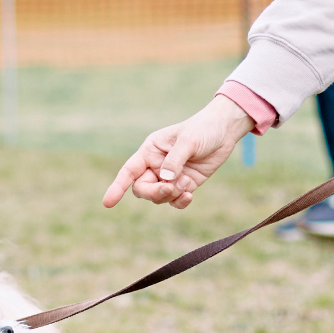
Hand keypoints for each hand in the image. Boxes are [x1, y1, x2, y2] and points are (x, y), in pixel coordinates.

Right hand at [104, 95, 255, 209]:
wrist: (225, 131)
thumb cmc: (203, 129)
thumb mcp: (188, 141)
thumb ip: (175, 160)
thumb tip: (164, 180)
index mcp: (150, 150)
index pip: (129, 171)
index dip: (117, 186)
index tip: (108, 203)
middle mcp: (156, 165)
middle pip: (142, 188)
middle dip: (154, 192)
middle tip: (170, 189)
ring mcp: (170, 176)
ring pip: (158, 196)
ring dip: (169, 196)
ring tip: (186, 186)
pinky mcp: (184, 184)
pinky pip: (175, 200)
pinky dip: (180, 201)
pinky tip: (189, 195)